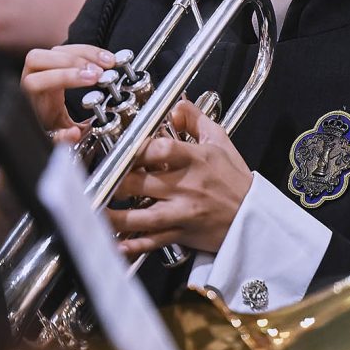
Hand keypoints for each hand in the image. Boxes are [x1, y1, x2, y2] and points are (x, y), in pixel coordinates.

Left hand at [21, 43, 116, 138]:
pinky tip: (107, 59)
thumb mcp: (57, 135)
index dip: (62, 78)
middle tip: (98, 73)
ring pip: (56, 50)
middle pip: (38, 59)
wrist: (48, 114)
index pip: (35, 82)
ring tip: (108, 64)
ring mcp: (44, 64)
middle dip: (71, 63)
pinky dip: (90, 51)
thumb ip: (62, 138)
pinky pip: (70, 48)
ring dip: (84, 54)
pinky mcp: (57, 57)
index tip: (90, 80)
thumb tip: (72, 134)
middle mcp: (32, 77)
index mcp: (30, 99)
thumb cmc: (51, 124)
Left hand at [106, 100, 252, 255]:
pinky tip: (116, 244)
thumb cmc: (236, 180)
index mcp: (195, 161)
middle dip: (115, 182)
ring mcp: (182, 213)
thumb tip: (176, 104)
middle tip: (97, 180)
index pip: (161, 150)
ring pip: (142, 217)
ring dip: (115, 216)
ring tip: (95, 211)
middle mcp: (186, 187)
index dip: (137, 149)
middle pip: (142, 183)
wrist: (254, 218)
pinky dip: (133, 245)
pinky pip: (153, 241)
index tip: (121, 148)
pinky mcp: (181, 234)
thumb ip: (196, 119)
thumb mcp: (220, 142)